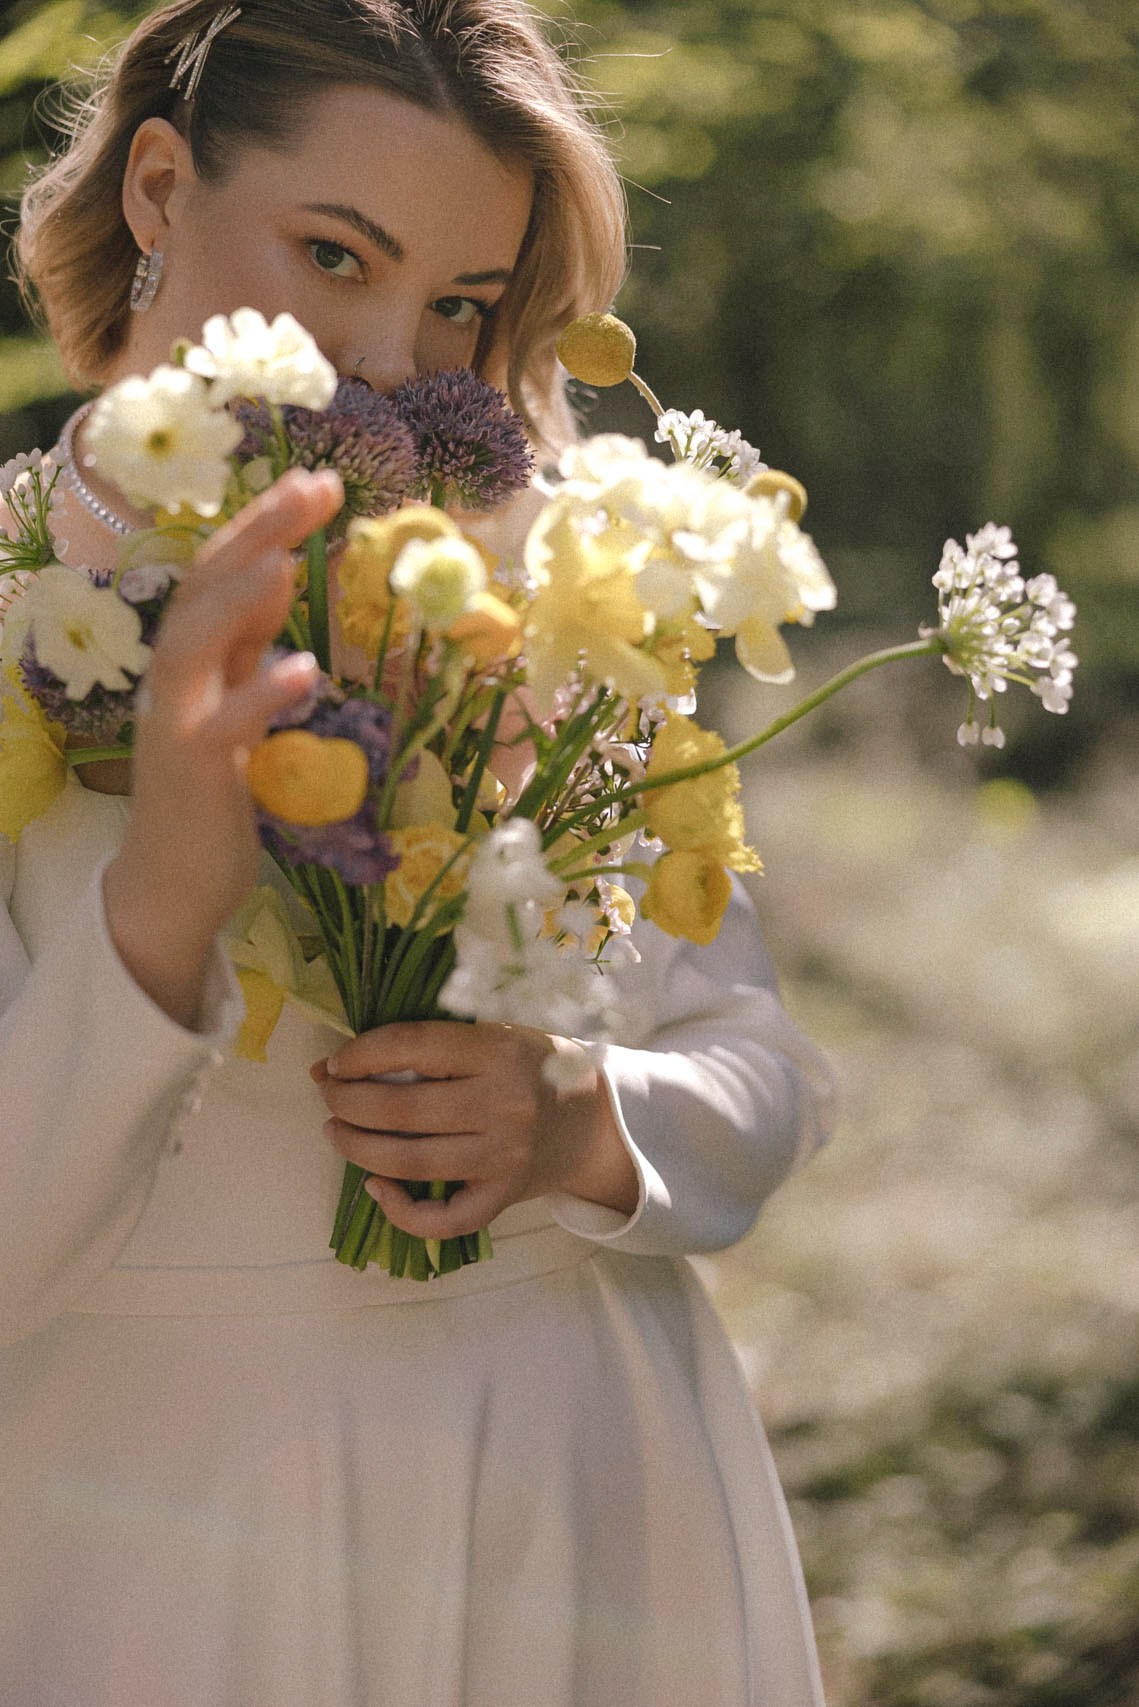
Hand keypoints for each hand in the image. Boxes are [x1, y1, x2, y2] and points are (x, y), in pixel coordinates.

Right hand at [103, 468, 342, 1025]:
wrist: (171, 882)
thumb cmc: (211, 790)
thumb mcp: (235, 699)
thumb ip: (247, 642)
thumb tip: (276, 571)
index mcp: (190, 657)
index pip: (221, 572)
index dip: (264, 524)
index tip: (319, 483)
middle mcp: (174, 677)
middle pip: (206, 588)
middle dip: (258, 532)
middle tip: (315, 486)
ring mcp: (175, 722)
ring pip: (192, 644)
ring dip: (239, 598)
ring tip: (288, 559)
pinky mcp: (192, 772)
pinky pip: (224, 726)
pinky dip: (260, 693)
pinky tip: (302, 668)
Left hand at [311, 1021, 638, 1237]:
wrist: (594, 1120)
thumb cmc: (532, 1067)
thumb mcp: (495, 1034)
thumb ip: (431, 1043)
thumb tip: (341, 1063)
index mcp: (499, 1050)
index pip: (412, 1046)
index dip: (360, 1054)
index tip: (335, 1062)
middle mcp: (503, 1104)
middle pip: (400, 1109)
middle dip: (346, 1101)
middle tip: (328, 1095)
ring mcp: (503, 1156)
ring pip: (410, 1162)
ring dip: (356, 1147)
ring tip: (334, 1131)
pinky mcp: (504, 1196)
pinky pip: (444, 1218)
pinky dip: (400, 1211)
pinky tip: (375, 1187)